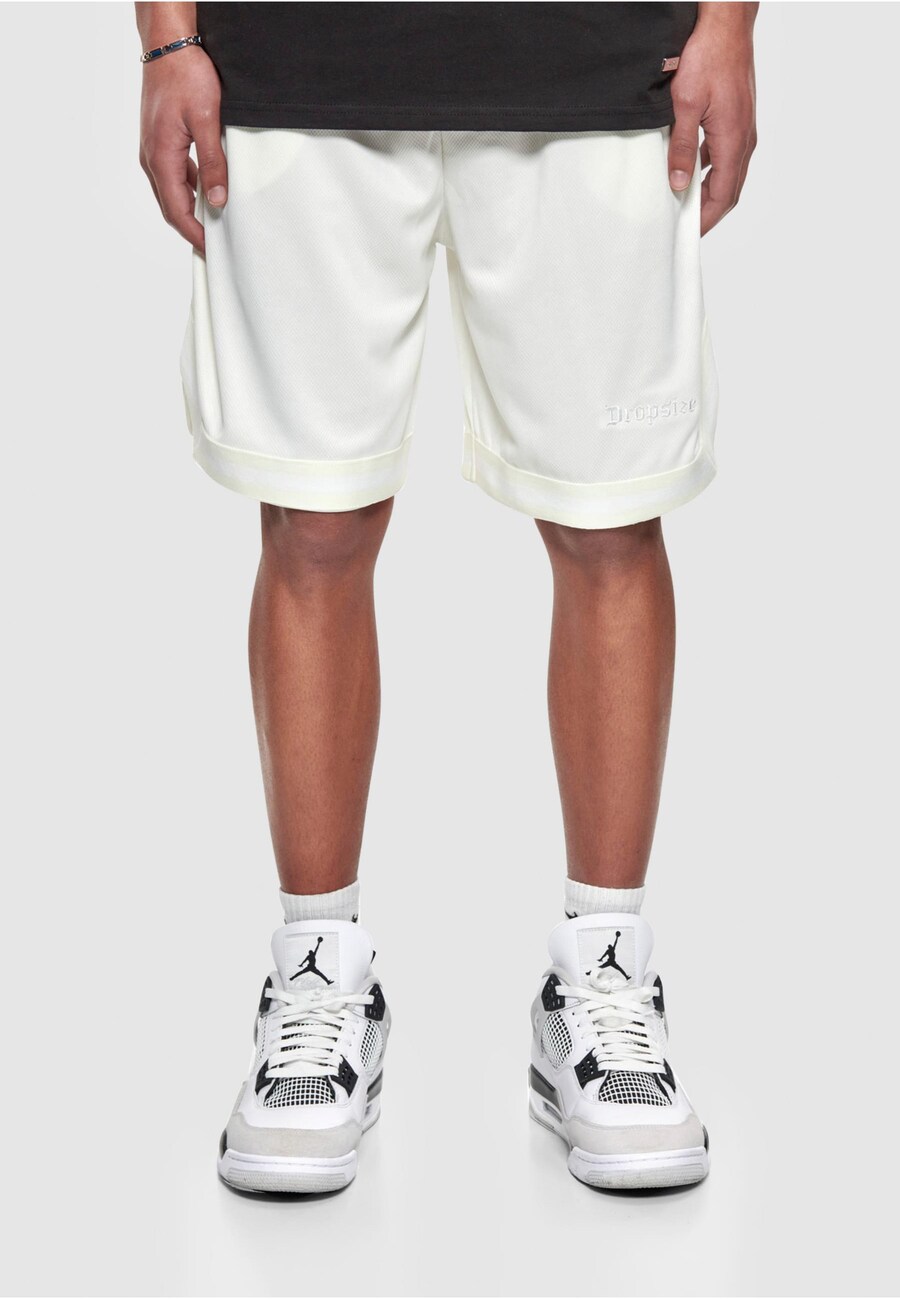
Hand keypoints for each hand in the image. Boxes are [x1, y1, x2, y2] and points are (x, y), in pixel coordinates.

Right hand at [139, 47, 225, 252]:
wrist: (168, 45)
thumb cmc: (185, 75)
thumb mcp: (207, 121)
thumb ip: (212, 163)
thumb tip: (217, 201)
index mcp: (160, 158)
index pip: (176, 211)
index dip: (195, 235)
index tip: (212, 252)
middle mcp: (151, 157)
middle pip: (171, 207)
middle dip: (192, 229)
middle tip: (215, 247)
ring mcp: (153, 149)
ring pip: (172, 192)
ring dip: (191, 210)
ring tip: (214, 224)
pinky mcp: (160, 141)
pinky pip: (174, 175)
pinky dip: (189, 190)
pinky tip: (208, 192)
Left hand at [667, 3, 757, 234]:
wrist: (727, 22)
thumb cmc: (708, 55)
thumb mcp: (684, 105)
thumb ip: (682, 148)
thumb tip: (679, 185)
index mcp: (733, 140)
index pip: (722, 196)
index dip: (706, 220)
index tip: (689, 235)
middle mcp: (744, 138)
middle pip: (729, 190)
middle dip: (709, 213)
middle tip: (686, 228)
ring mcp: (744, 128)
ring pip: (729, 174)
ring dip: (710, 193)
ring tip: (686, 206)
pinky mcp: (738, 118)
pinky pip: (727, 155)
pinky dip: (711, 172)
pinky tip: (691, 172)